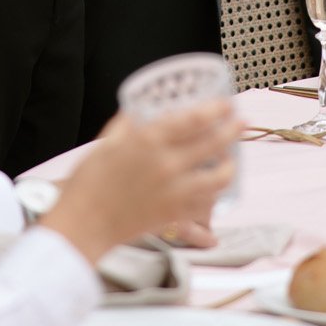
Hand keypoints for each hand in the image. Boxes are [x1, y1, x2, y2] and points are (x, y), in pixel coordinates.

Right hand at [41, 100, 238, 266]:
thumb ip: (128, 123)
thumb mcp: (107, 140)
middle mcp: (167, 164)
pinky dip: (214, 195)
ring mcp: (174, 192)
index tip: (226, 103)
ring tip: (231, 160)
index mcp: (149, 140)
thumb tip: (142, 110)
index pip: (193, 119)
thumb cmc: (89, 180)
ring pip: (218, 178)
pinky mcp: (174, 215)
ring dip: (229, 166)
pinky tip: (213, 188)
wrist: (84, 222)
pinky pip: (206, 204)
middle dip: (232, 131)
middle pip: (213, 143)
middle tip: (241, 122)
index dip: (215, 109)